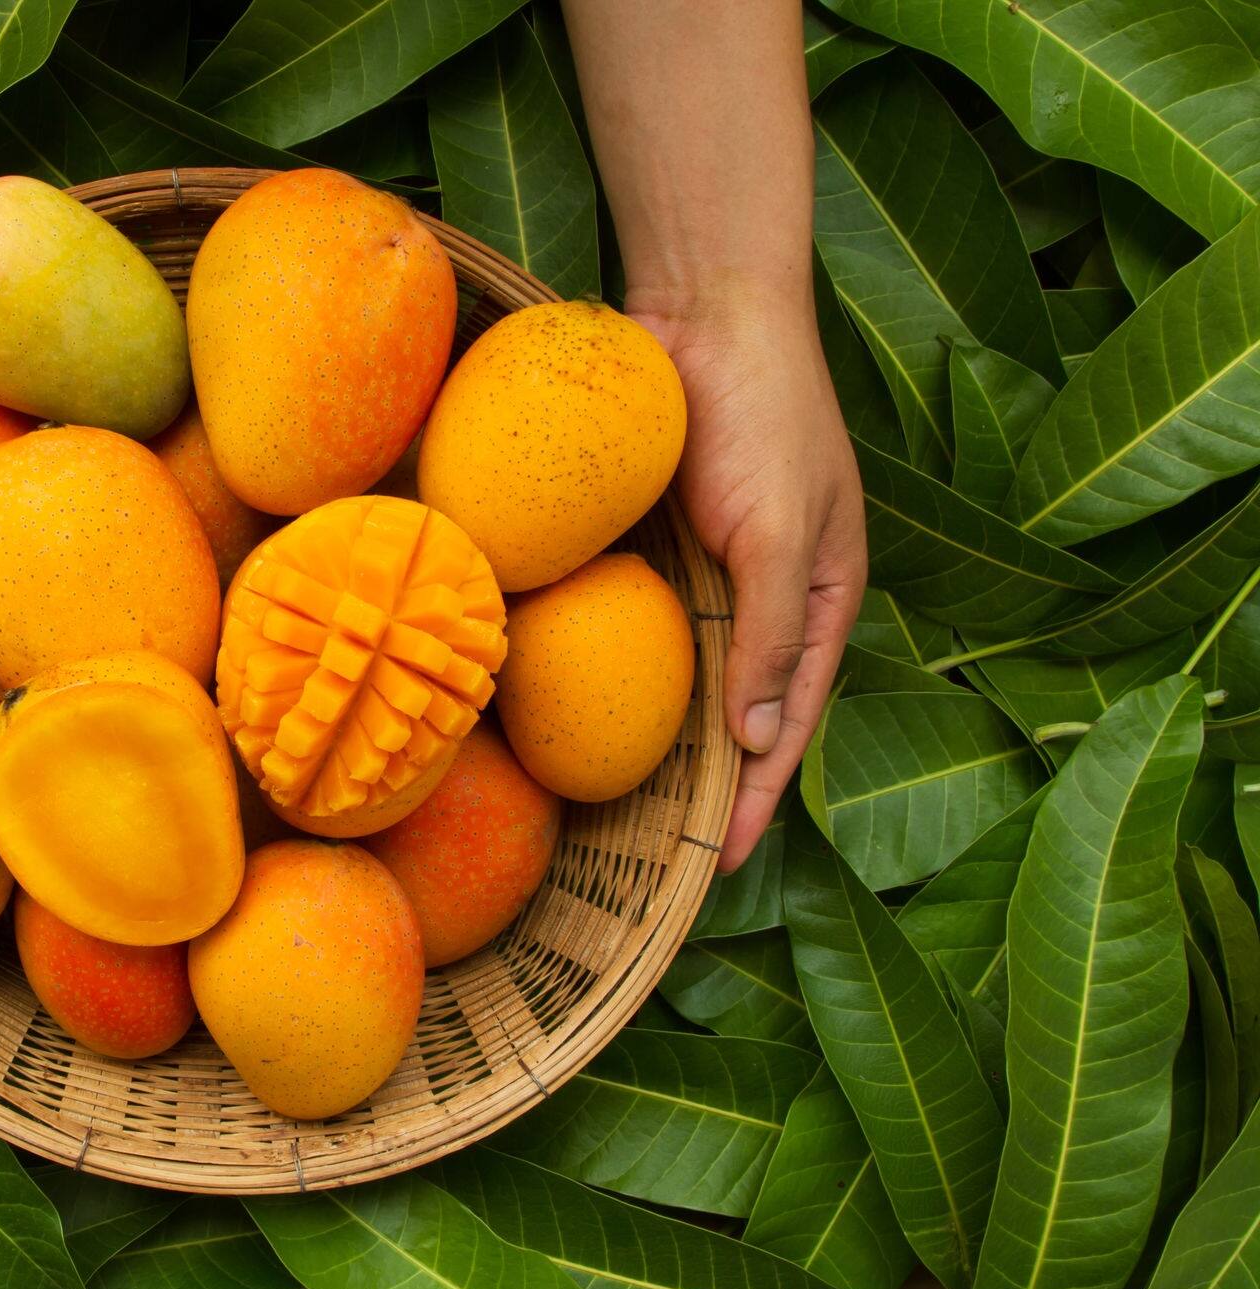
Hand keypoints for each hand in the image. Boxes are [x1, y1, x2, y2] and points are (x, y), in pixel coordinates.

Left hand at [629, 292, 867, 871]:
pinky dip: (615, 672)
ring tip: (610, 809)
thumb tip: (753, 744)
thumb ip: (773, 637)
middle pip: (735, 717)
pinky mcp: (656, 547)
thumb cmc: (763, 414)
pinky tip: (576, 712)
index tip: (716, 864)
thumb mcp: (786, 531)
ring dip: (656, 741)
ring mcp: (708, 575)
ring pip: (681, 681)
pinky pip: (636, 626)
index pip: (789, 726)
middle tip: (653, 861)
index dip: (756, 798)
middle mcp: (767, 600)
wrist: (703, 314)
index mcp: (823, 602)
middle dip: (704, 787)